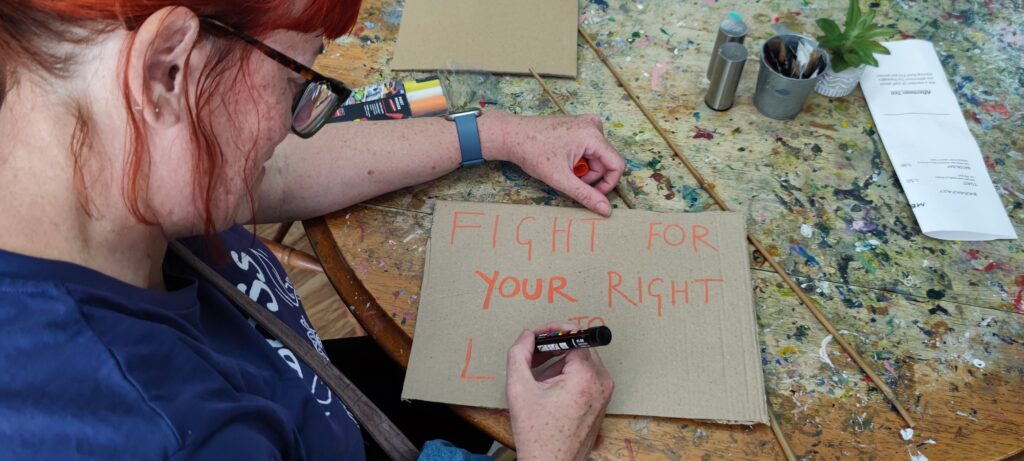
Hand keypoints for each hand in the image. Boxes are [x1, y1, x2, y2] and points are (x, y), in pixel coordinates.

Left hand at [482, 113, 625, 215]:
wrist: (512, 135)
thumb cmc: (532, 152)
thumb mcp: (561, 179)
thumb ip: (586, 195)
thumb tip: (606, 210)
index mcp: (593, 135)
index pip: (617, 165)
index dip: (608, 184)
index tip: (592, 194)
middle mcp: (593, 125)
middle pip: (605, 162)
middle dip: (590, 176)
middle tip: (569, 179)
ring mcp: (586, 123)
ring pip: (597, 156)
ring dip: (584, 168)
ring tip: (563, 168)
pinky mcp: (579, 125)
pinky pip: (590, 148)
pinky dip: (579, 159)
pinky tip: (563, 159)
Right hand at [506, 324, 614, 460]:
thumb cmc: (538, 434)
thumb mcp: (519, 389)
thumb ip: (519, 354)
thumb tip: (527, 336)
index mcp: (585, 376)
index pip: (575, 334)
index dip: (553, 330)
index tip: (538, 335)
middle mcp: (601, 382)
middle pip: (579, 347)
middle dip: (554, 348)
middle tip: (534, 356)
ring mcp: (604, 393)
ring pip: (582, 361)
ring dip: (560, 363)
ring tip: (540, 379)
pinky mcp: (602, 401)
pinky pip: (586, 376)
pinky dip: (569, 376)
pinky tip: (550, 390)